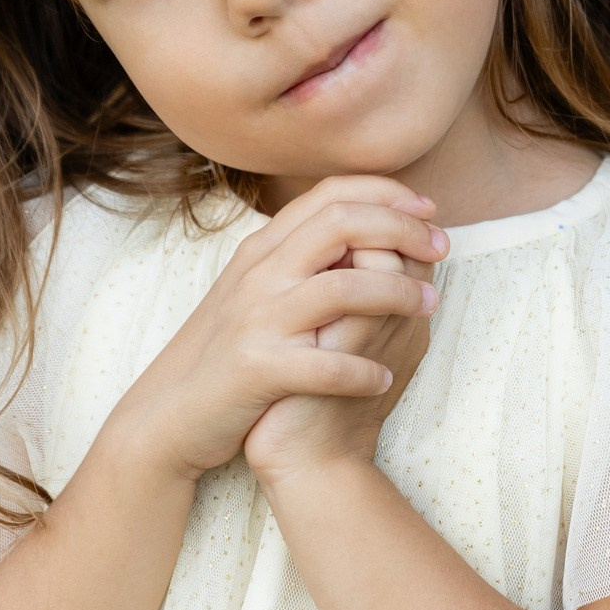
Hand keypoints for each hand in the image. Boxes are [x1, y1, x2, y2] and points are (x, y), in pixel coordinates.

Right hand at [113, 179, 446, 487]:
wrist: (168, 415)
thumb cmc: (227, 352)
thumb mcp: (259, 292)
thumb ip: (301, 259)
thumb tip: (367, 233)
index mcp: (264, 250)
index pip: (331, 196)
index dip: (387, 195)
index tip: (429, 211)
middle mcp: (259, 274)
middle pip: (342, 223)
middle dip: (403, 230)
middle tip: (442, 247)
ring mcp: (256, 319)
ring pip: (344, 287)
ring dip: (398, 294)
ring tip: (428, 308)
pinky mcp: (256, 368)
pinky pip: (326, 365)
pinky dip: (363, 372)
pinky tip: (382, 379)